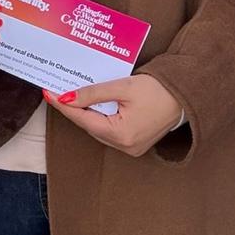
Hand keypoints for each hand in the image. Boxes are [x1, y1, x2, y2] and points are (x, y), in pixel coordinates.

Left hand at [43, 73, 183, 156]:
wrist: (187, 95)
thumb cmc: (158, 89)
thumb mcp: (122, 87)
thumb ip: (93, 93)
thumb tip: (67, 98)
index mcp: (121, 134)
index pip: (83, 119)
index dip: (64, 106)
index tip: (48, 93)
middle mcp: (125, 146)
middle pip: (90, 126)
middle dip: (73, 109)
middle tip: (57, 90)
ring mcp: (131, 147)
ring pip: (98, 129)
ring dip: (86, 113)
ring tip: (70, 95)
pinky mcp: (136, 143)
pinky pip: (110, 130)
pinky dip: (100, 117)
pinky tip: (91, 103)